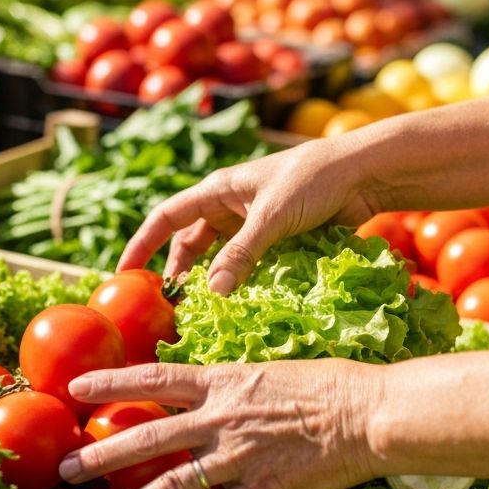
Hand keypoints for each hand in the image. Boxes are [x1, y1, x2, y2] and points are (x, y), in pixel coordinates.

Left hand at [57, 359, 382, 488]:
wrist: (367, 411)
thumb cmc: (327, 384)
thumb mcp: (269, 371)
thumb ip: (231, 385)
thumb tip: (203, 392)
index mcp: (224, 380)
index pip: (155, 378)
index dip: (111, 384)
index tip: (75, 389)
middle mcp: (222, 417)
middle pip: (149, 437)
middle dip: (102, 455)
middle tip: (66, 469)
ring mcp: (240, 455)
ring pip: (173, 483)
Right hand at [117, 136, 380, 292]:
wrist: (364, 174)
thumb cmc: (313, 180)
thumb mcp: (272, 217)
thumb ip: (241, 254)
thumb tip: (212, 294)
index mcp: (218, 191)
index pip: (166, 218)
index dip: (142, 245)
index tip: (124, 274)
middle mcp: (231, 207)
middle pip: (191, 245)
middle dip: (180, 274)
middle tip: (173, 310)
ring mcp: (254, 226)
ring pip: (222, 260)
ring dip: (214, 284)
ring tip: (206, 314)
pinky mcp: (279, 241)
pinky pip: (252, 267)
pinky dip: (244, 285)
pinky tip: (243, 306)